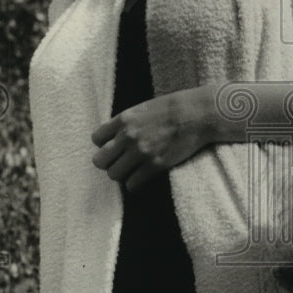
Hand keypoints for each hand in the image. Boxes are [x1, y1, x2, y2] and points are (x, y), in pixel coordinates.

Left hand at [91, 87, 214, 190]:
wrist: (196, 114)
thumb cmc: (173, 108)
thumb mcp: (143, 108)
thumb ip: (127, 122)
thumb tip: (116, 136)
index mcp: (124, 120)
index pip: (96, 139)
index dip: (103, 145)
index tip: (113, 147)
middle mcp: (128, 137)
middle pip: (100, 161)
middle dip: (107, 163)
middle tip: (118, 163)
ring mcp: (141, 152)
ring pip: (114, 174)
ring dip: (120, 175)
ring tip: (130, 172)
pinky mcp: (155, 165)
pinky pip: (132, 184)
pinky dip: (133, 184)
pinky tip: (139, 179)